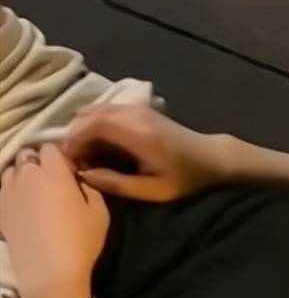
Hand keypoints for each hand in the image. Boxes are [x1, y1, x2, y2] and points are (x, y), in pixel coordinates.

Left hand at [0, 144, 109, 297]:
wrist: (49, 271)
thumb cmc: (81, 242)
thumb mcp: (101, 215)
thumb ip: (91, 189)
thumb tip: (80, 181)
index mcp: (55, 172)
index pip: (51, 148)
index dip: (60, 157)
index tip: (69, 173)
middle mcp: (27, 174)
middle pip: (28, 155)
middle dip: (39, 164)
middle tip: (51, 183)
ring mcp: (8, 190)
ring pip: (12, 170)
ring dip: (22, 176)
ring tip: (33, 193)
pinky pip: (2, 189)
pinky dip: (11, 191)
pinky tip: (22, 207)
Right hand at [61, 104, 231, 202]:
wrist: (210, 157)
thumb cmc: (185, 178)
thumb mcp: (154, 190)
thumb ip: (118, 184)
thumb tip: (86, 176)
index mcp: (136, 132)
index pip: (90, 126)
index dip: (73, 142)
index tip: (69, 162)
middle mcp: (133, 113)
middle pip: (87, 115)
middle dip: (75, 136)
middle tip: (76, 161)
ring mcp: (136, 107)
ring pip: (94, 110)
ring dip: (83, 129)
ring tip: (87, 155)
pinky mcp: (138, 107)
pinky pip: (105, 110)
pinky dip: (94, 124)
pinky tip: (100, 145)